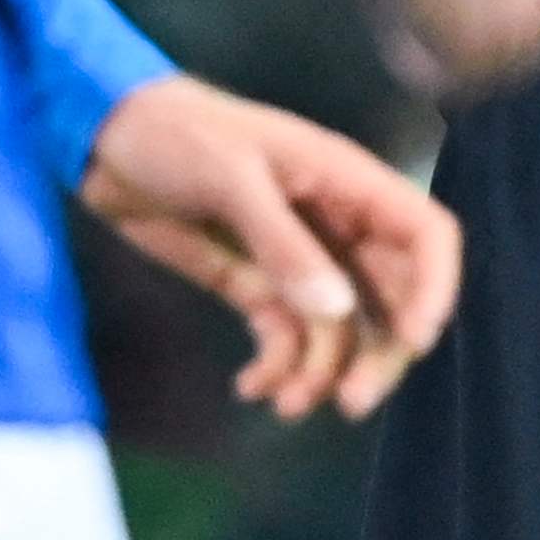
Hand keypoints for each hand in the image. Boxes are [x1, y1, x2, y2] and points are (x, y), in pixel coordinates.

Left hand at [79, 74, 465, 418]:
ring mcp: (297, 257)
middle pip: (390, 298)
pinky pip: (287, 336)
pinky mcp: (255, 282)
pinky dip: (277, 367)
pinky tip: (250, 388)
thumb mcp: (230, 178)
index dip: (434, 288)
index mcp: (346, 181)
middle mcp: (335, 223)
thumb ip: (283, 244)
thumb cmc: (174, 134)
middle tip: (349, 403)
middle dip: (378, 355)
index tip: (413, 342)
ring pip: (340, 329)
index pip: (425, 234)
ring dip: (322, 373)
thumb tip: (337, 311)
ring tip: (284, 405)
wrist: (104, 137)